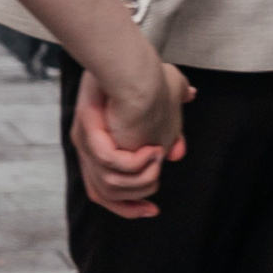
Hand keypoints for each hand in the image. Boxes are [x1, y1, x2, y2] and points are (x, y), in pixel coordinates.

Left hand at [73, 65, 193, 219]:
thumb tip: (185, 117)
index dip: (127, 205)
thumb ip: (173, 107)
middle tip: (157, 181)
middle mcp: (87, 145)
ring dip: (141, 178)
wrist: (133, 63)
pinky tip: (151, 150)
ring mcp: (87, 142)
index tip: (150, 209)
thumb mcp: (165, 90)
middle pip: (103, 195)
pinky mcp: (90, 136)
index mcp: (97, 140)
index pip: (104, 189)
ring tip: (156, 155)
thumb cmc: (147, 72)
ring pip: (110, 186)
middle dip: (134, 199)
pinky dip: (135, 164)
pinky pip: (111, 165)